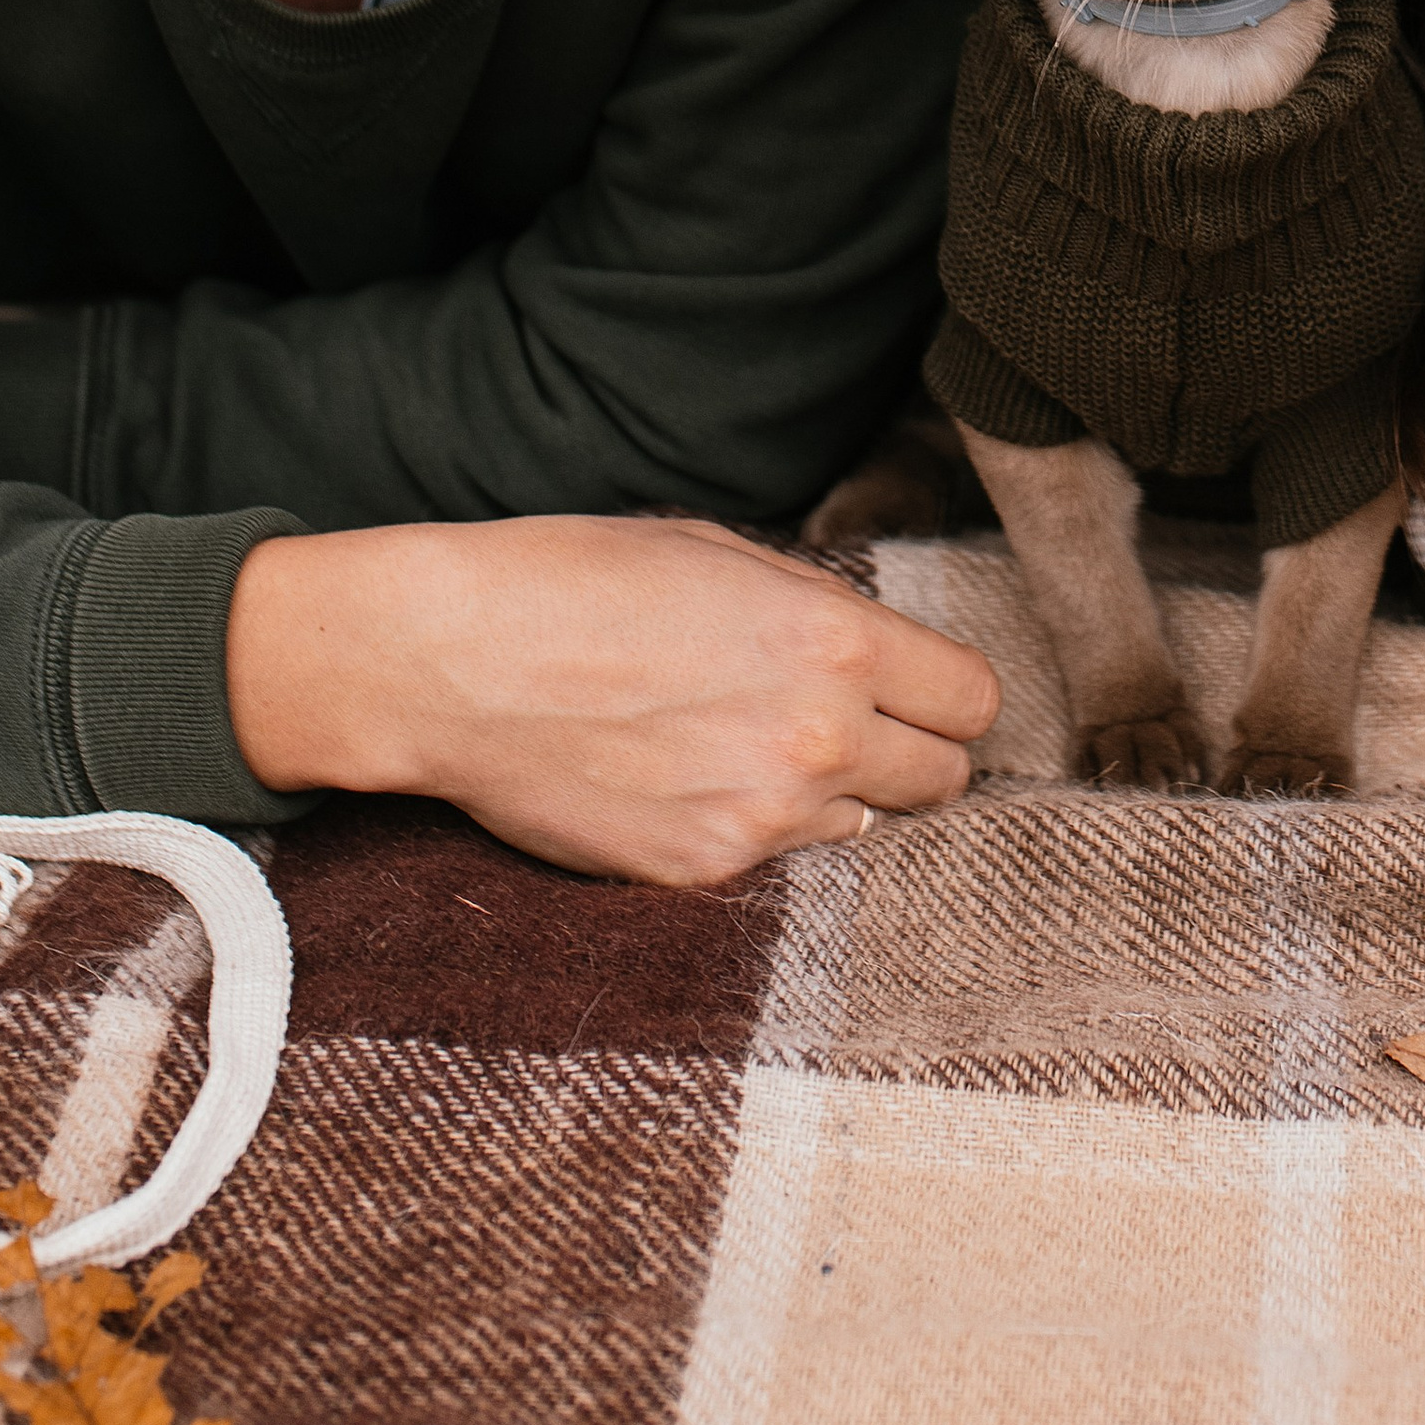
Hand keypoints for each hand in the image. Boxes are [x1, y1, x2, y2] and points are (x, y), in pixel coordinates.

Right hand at [226, 510, 1001, 884]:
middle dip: (907, 750)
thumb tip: (873, 655)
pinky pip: (779, 859)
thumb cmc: (577, 580)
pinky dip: (755, 825)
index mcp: (832, 637)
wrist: (451, 662)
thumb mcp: (719, 553)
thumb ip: (816, 610)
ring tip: (745, 745)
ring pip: (864, 823)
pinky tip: (688, 780)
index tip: (918, 690)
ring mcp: (762, 816)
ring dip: (831, 792)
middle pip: (943, 777)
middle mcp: (818, 735)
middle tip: (849, 725)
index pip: (973, 699)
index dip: (946, 692)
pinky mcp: (702, 871)